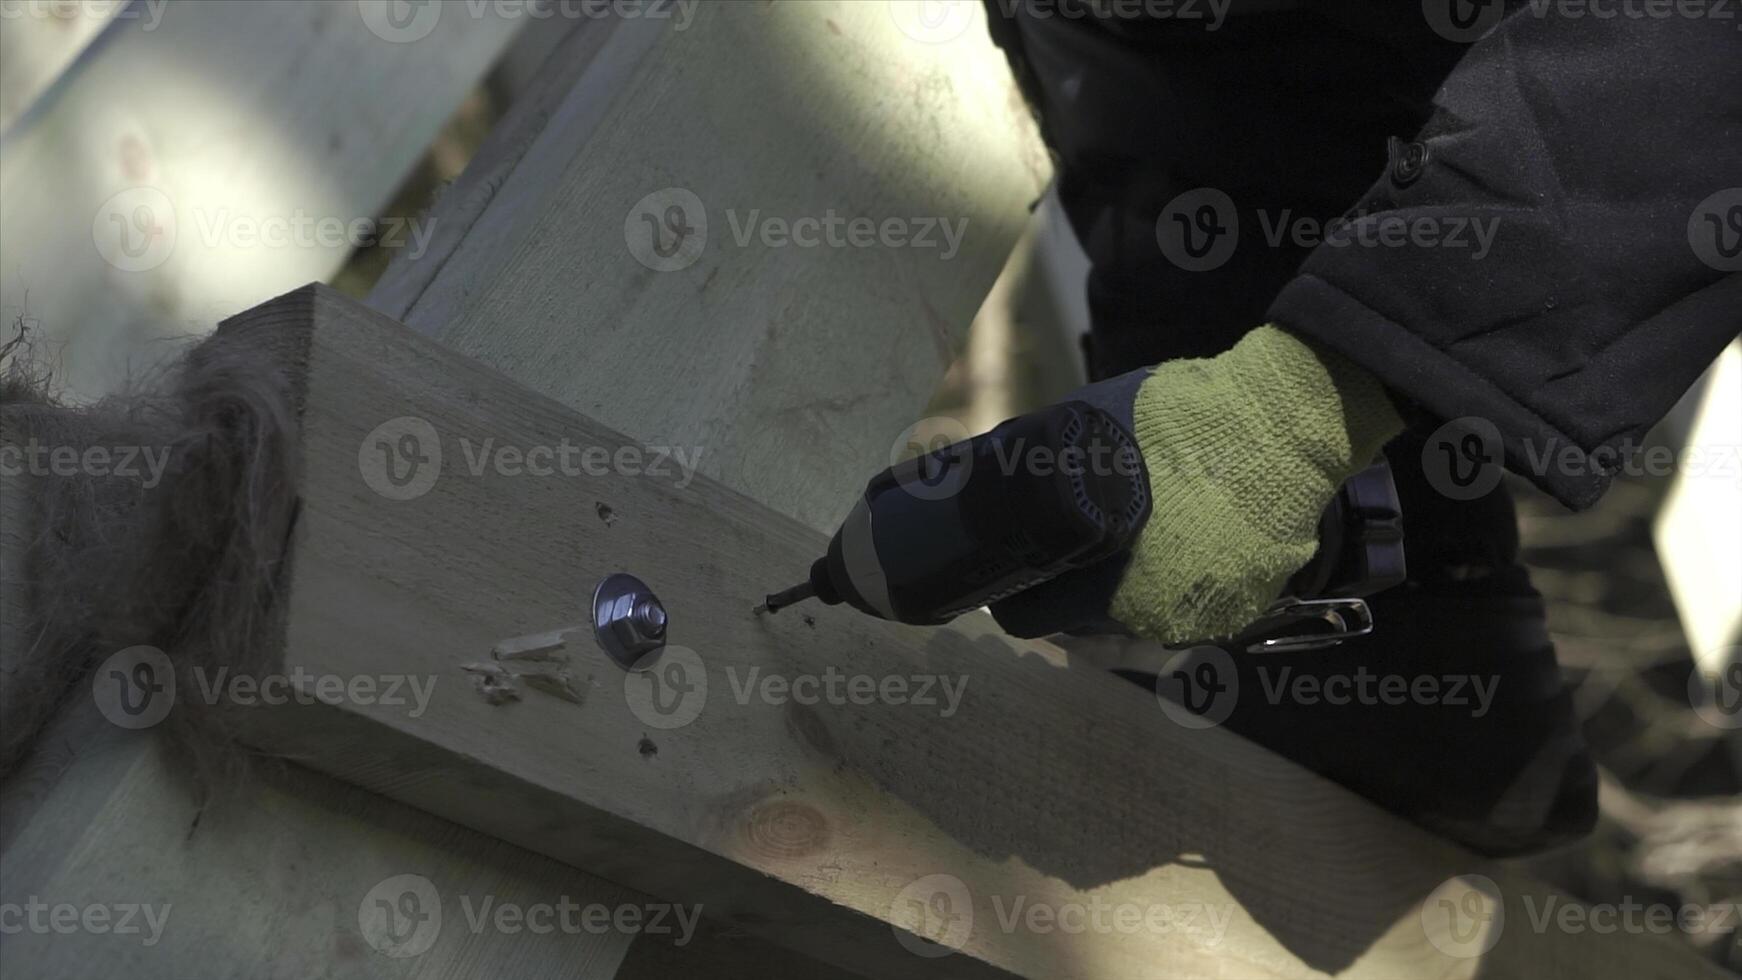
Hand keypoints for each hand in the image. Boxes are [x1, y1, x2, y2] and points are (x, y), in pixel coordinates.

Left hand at [991, 325, 1400, 644]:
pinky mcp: (1244, 606)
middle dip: (1072, 593)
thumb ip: (1045, 472)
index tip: (1014, 572)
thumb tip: (1005, 479)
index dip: (1016, 593)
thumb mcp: (1087, 432)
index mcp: (1103, 587)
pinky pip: (1190, 607)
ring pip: (1138, 620)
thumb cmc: (1177, 426)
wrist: (1284, 426)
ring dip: (1123, 593)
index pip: (1032, 618)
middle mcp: (1150, 619)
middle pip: (1084, 624)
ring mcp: (1204, 618)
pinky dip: (1176, 585)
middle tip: (1066, 555)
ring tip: (1123, 549)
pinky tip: (1175, 548)